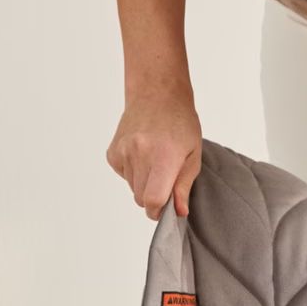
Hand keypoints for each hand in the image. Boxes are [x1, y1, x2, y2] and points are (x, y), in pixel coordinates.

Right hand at [106, 89, 202, 219]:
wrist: (157, 93)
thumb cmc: (180, 123)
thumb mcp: (193, 156)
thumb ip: (184, 186)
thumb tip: (179, 212)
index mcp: (162, 157)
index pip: (152, 200)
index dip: (159, 211)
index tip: (167, 209)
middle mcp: (138, 154)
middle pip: (141, 198)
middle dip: (154, 198)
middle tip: (166, 180)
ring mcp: (122, 151)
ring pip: (132, 189)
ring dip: (144, 185)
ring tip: (156, 163)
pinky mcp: (113, 152)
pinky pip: (123, 176)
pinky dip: (133, 174)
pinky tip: (143, 156)